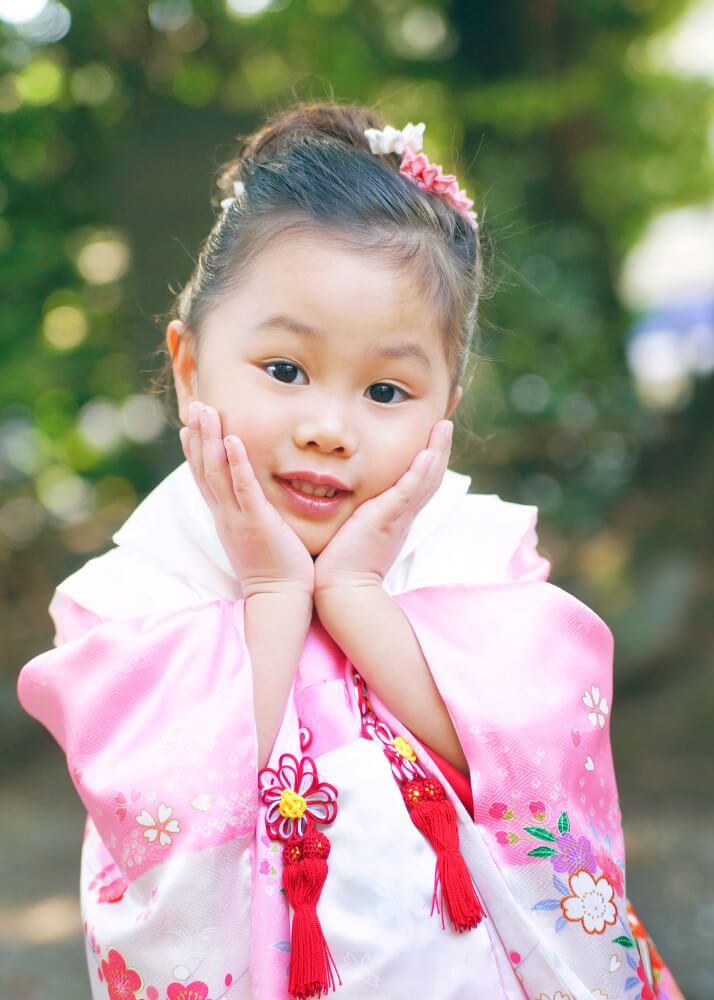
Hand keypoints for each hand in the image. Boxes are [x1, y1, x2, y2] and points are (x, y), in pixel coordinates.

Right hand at [180, 401, 314, 600]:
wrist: (279, 598)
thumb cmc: (275, 568)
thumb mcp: (255, 535)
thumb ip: (251, 514)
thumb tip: (252, 499)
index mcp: (225, 517)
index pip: (205, 478)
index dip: (195, 450)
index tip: (190, 424)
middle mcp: (225, 515)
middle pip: (204, 469)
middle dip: (198, 435)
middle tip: (195, 405)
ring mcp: (238, 518)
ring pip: (217, 473)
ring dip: (210, 440)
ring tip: (207, 411)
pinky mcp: (257, 522)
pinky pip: (244, 488)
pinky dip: (237, 463)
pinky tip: (233, 440)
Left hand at [314, 419, 453, 595]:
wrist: (340, 590)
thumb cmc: (338, 567)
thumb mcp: (349, 534)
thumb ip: (348, 518)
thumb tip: (335, 504)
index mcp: (393, 519)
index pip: (415, 485)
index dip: (425, 463)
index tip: (429, 441)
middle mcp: (402, 516)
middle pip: (428, 478)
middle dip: (438, 450)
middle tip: (445, 424)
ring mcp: (398, 516)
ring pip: (426, 479)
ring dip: (437, 452)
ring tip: (444, 426)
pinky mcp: (388, 518)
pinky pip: (411, 489)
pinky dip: (423, 469)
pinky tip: (429, 450)